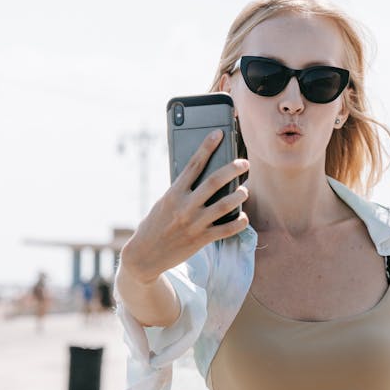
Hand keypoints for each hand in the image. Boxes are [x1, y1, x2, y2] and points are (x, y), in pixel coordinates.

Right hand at [120, 130, 248, 282]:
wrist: (145, 255)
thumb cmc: (154, 226)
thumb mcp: (163, 204)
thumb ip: (180, 192)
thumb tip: (200, 179)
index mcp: (173, 193)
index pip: (193, 164)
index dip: (207, 147)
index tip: (219, 133)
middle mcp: (185, 206)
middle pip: (214, 182)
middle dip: (232, 169)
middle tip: (244, 164)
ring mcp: (194, 224)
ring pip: (224, 205)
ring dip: (239, 196)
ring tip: (244, 191)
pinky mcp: (201, 240)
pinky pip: (226, 230)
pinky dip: (239, 223)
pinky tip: (244, 217)